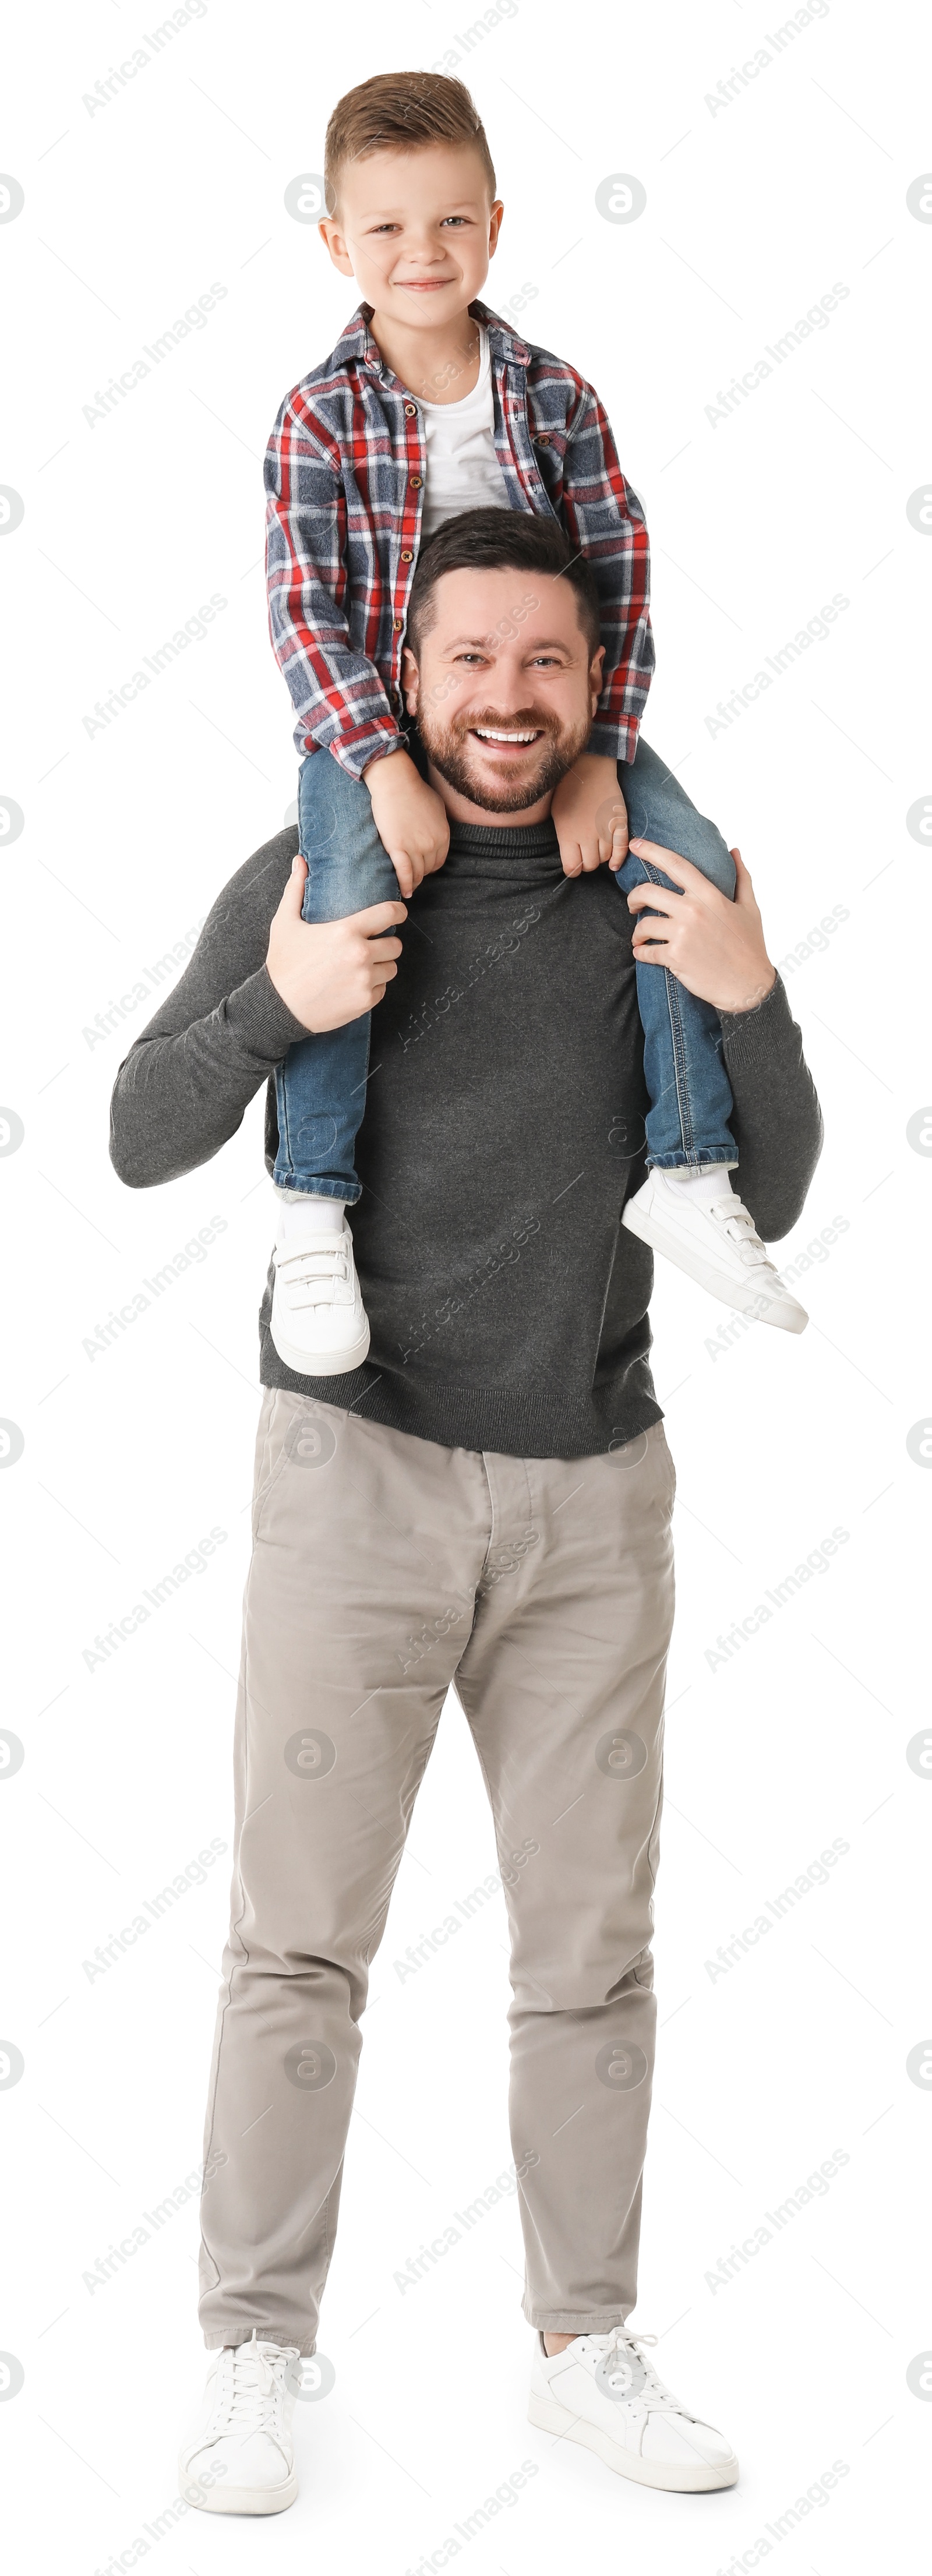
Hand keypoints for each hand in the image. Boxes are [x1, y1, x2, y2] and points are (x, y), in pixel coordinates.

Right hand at [266, 856, 405, 1030]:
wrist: (277, 1007)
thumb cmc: (282, 964)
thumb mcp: (285, 923)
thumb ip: (296, 889)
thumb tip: (299, 861)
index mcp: (346, 931)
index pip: (389, 913)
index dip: (398, 911)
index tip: (397, 913)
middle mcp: (360, 955)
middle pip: (396, 944)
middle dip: (386, 943)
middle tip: (371, 945)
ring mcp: (365, 980)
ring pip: (391, 968)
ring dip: (381, 966)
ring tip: (362, 966)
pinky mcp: (365, 1001)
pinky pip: (382, 989)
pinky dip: (373, 987)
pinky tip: (354, 984)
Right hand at [363, 746, 449, 896]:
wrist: (396, 783)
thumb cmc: (415, 790)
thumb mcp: (438, 806)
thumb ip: (440, 824)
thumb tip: (438, 832)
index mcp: (443, 835)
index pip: (440, 860)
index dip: (431, 867)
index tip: (423, 868)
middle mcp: (433, 844)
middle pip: (428, 869)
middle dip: (421, 874)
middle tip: (413, 877)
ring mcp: (416, 848)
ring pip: (417, 874)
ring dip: (413, 882)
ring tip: (409, 887)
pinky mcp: (398, 848)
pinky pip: (404, 873)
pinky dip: (405, 885)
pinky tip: (405, 892)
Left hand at [550, 753, 627, 876]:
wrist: (588, 767)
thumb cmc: (568, 790)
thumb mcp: (557, 815)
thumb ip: (564, 838)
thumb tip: (570, 858)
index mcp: (567, 834)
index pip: (572, 868)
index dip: (572, 870)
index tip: (573, 866)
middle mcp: (587, 835)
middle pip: (590, 865)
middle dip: (586, 864)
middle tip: (585, 857)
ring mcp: (605, 829)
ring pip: (605, 858)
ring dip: (601, 859)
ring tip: (596, 852)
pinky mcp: (620, 822)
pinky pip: (622, 848)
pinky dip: (619, 859)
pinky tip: (614, 865)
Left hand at [626, 842, 776, 1014]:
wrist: (749, 986)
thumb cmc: (751, 947)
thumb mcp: (750, 908)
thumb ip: (741, 877)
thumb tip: (735, 851)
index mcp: (710, 896)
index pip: (676, 865)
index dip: (652, 851)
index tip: (635, 844)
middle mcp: (694, 911)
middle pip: (648, 892)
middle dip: (633, 897)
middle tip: (632, 904)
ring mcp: (683, 935)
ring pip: (643, 924)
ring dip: (637, 931)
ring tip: (640, 936)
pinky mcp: (676, 958)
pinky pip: (646, 951)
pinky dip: (640, 952)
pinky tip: (642, 953)